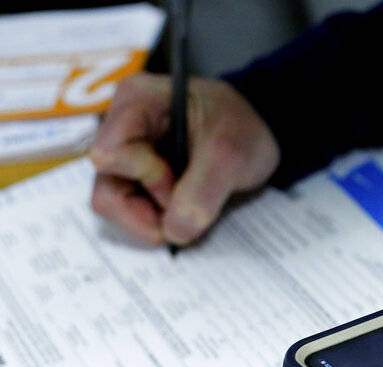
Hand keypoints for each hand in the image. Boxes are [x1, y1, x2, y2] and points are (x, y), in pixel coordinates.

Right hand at [89, 73, 278, 246]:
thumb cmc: (243, 129)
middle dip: (148, 210)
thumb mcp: (231, 155)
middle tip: (190, 206)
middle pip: (107, 187)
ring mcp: (125, 157)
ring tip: (192, 207)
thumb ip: (202, 192)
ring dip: (155, 219)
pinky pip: (132, 212)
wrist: (261, 133)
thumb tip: (173, 233)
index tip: (183, 179)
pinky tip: (186, 209)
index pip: (109, 155)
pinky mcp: (136, 180)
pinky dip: (159, 220)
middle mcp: (120, 129)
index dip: (147, 177)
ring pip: (116, 205)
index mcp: (135, 103)